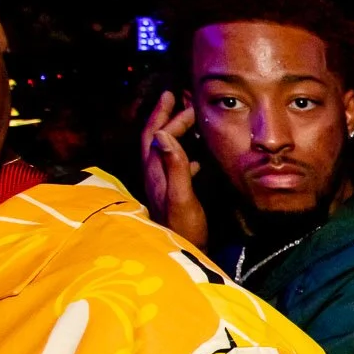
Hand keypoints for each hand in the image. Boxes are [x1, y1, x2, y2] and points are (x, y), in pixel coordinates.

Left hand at [140, 90, 207, 246]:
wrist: (183, 254)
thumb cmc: (184, 228)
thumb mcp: (181, 196)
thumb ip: (174, 165)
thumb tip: (163, 133)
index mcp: (156, 172)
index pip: (159, 135)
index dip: (168, 116)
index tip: (180, 99)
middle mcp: (156, 175)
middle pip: (157, 139)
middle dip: (165, 118)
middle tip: (176, 100)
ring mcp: (163, 186)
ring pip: (166, 151)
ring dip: (174, 134)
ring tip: (186, 122)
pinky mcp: (173, 195)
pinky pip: (176, 167)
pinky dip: (185, 155)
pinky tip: (198, 159)